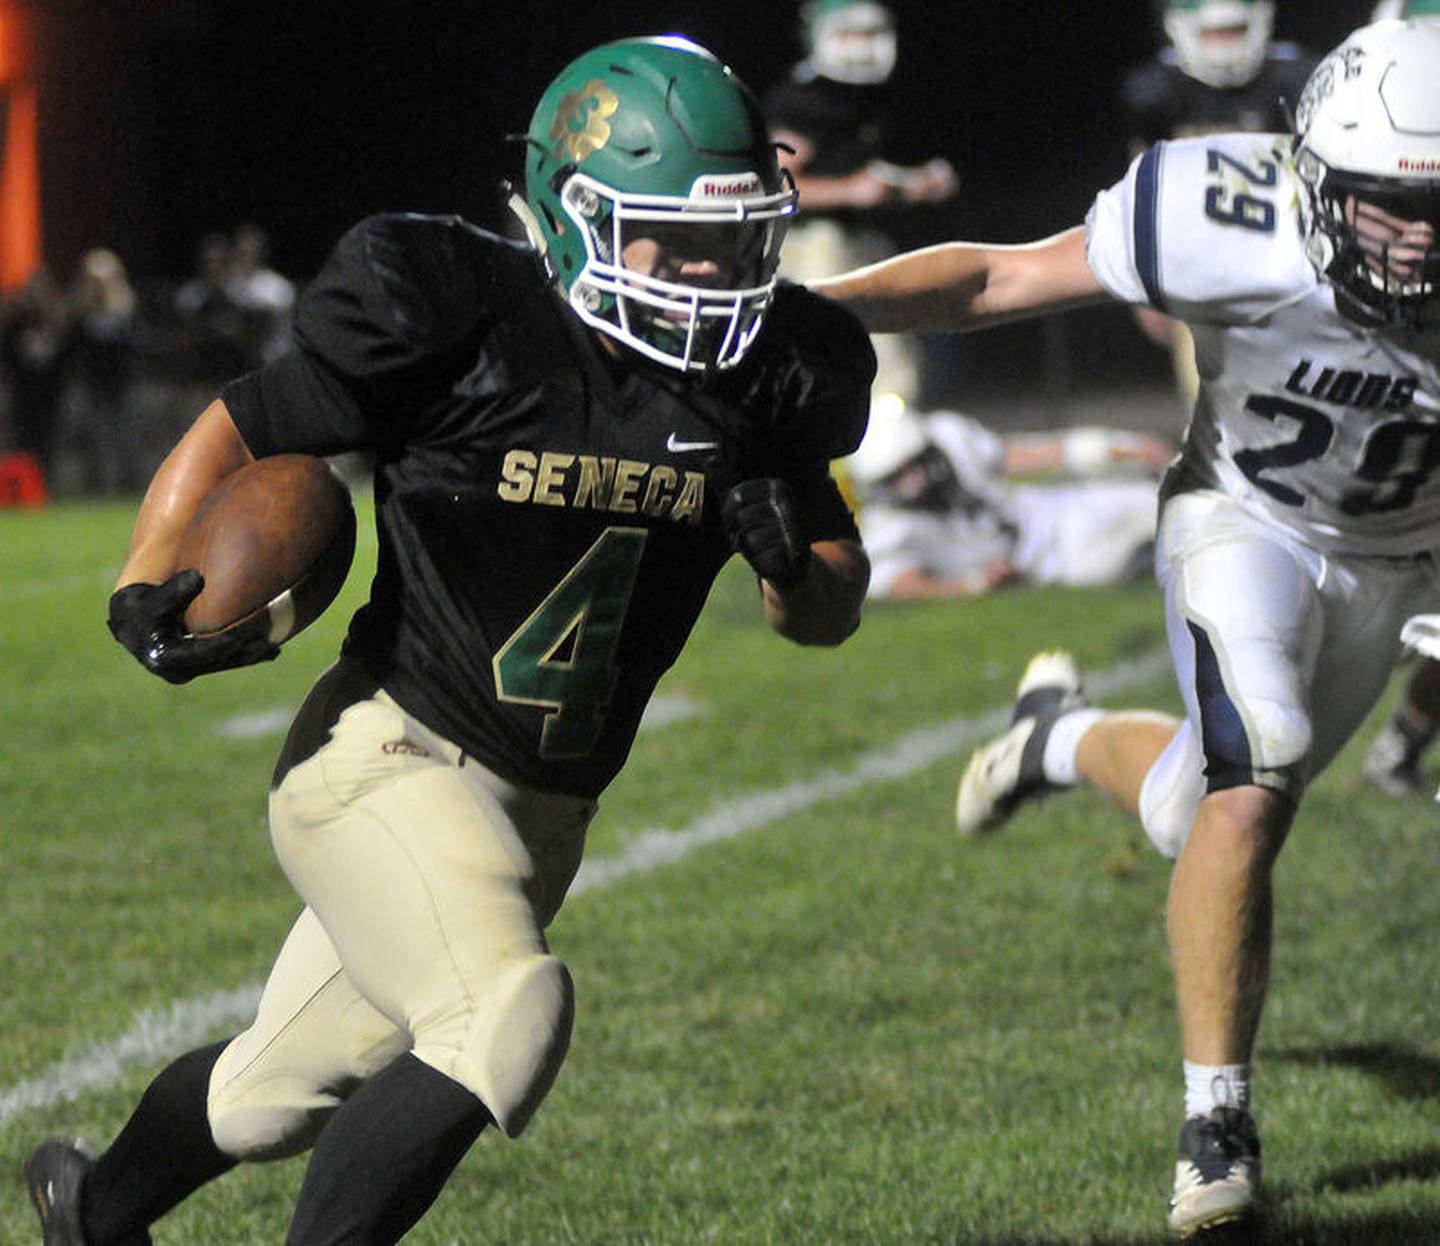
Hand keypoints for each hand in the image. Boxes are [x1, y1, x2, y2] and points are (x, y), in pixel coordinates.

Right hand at [107, 570, 279, 684]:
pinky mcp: (197, 666)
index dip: (218, 647)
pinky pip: (224, 661)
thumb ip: (173, 591)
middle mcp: (174, 670)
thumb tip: (197, 579)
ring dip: (248, 657)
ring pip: (222, 664)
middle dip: (241, 655)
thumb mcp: (152, 597)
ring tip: (273, 647)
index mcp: (160, 657)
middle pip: (214, 662)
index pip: (195, 655)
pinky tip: (271, 651)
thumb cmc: (143, 603)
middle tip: (265, 644)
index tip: (238, 638)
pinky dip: (245, 655)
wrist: (134, 617)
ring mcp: (187, 670)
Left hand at [722, 478, 812, 588]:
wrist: (792, 564)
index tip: (732, 524)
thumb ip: (726, 484)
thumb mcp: (744, 507)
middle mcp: (786, 500)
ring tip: (761, 549)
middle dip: (738, 533)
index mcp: (776, 486)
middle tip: (749, 539)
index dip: (727, 515)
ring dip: (749, 548)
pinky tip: (770, 559)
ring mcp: (792, 523)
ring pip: (749, 538)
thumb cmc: (762, 532)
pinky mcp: (795, 547)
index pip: (736, 496)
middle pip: (741, 517)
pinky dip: (760, 560)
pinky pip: (761, 554)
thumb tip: (709, 457)